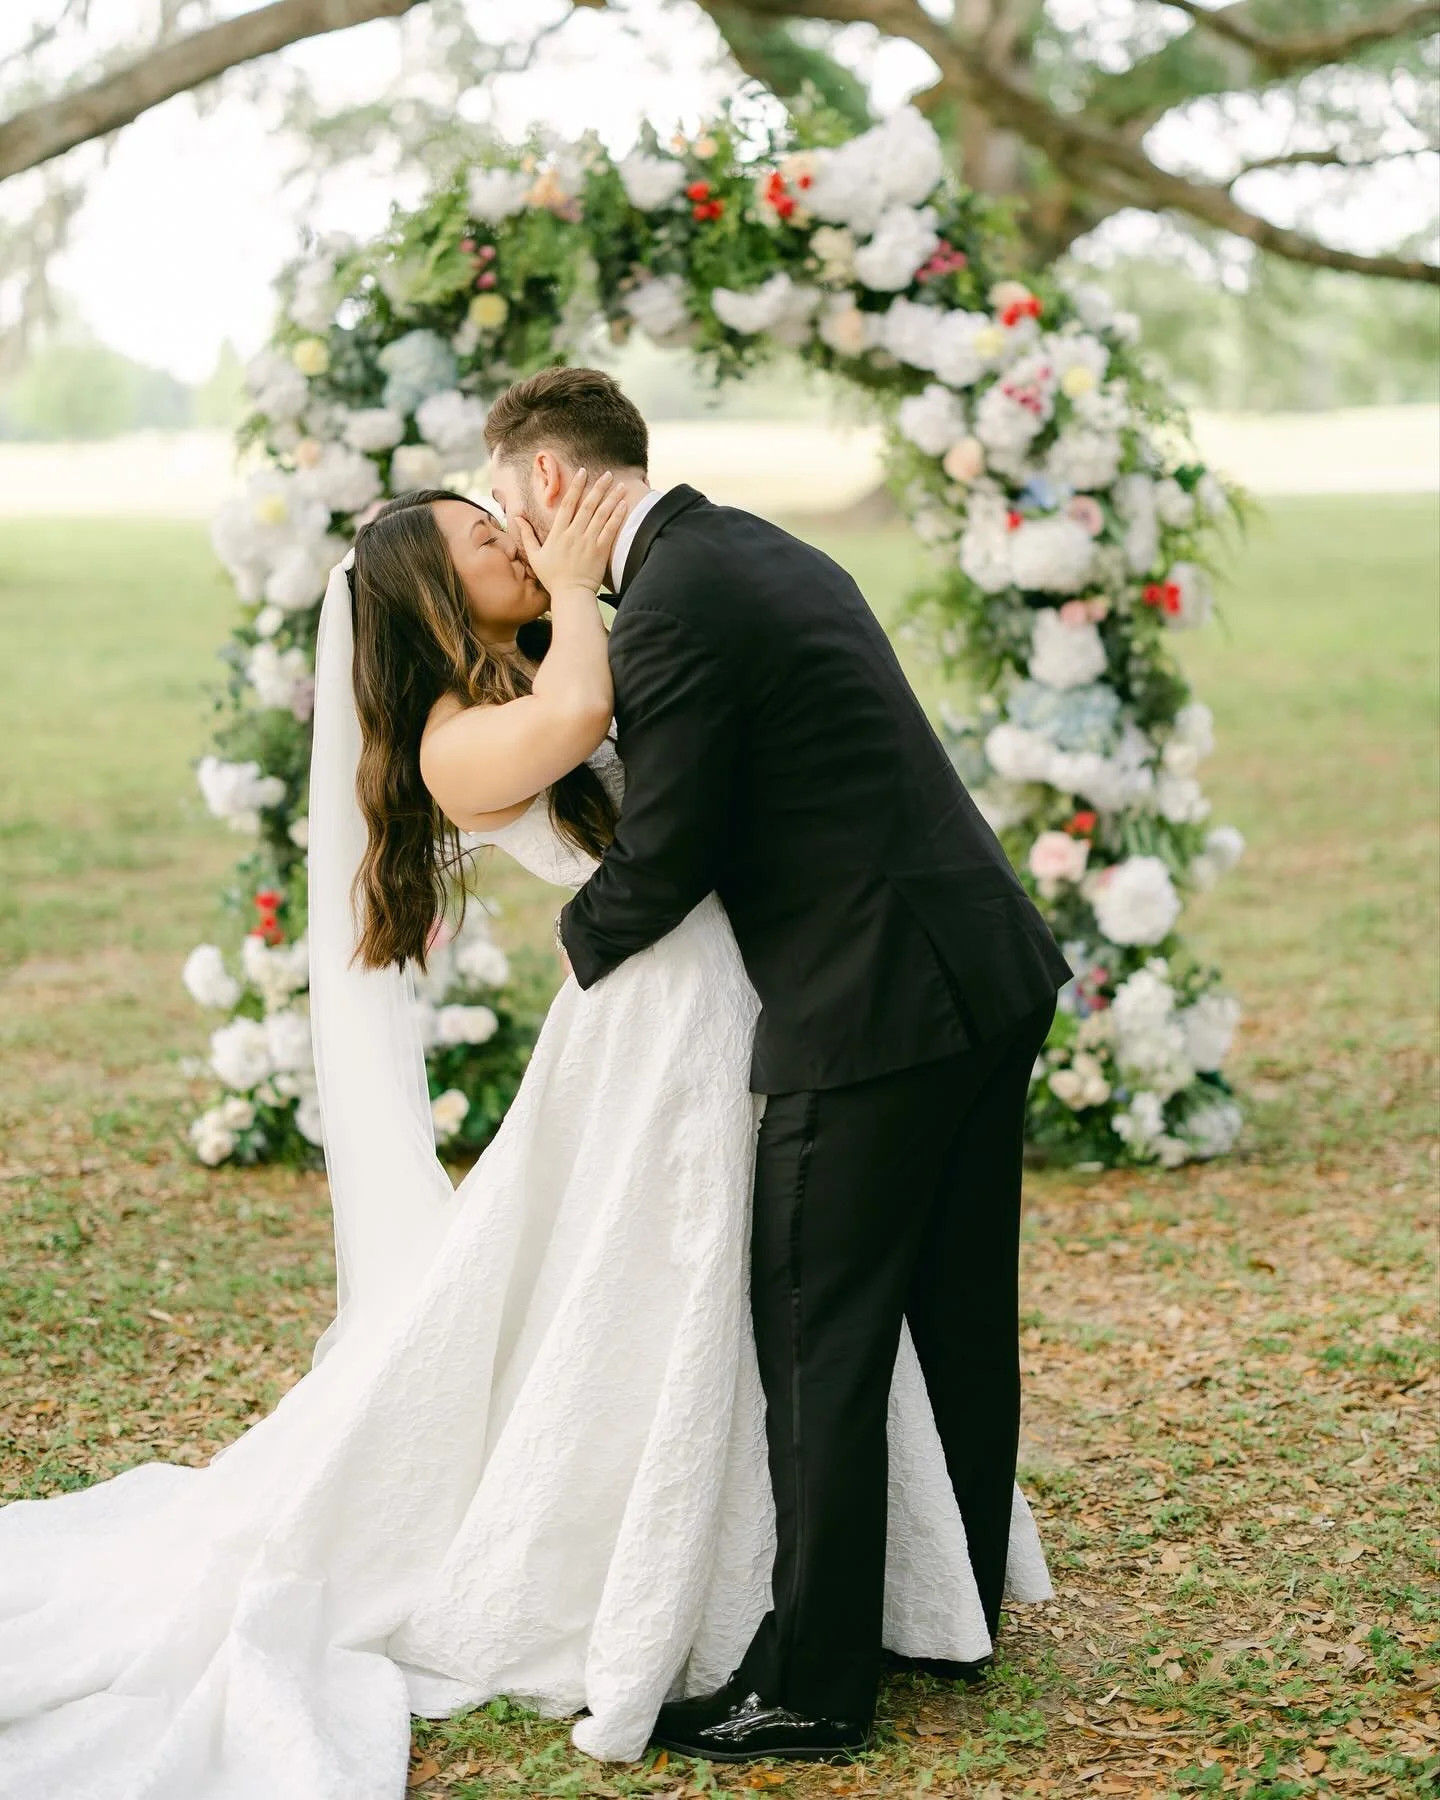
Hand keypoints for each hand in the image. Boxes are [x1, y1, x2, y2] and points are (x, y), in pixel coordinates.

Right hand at [511, 469, 628, 597]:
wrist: (571, 595)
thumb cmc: (552, 577)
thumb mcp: (534, 556)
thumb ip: (527, 535)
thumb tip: (516, 517)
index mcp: (558, 533)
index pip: (568, 504)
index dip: (576, 486)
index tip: (583, 472)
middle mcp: (574, 534)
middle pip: (588, 505)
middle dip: (598, 487)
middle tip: (608, 474)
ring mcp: (588, 542)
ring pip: (601, 515)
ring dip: (612, 498)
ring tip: (621, 485)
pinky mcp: (600, 551)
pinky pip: (610, 529)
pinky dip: (617, 516)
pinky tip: (623, 504)